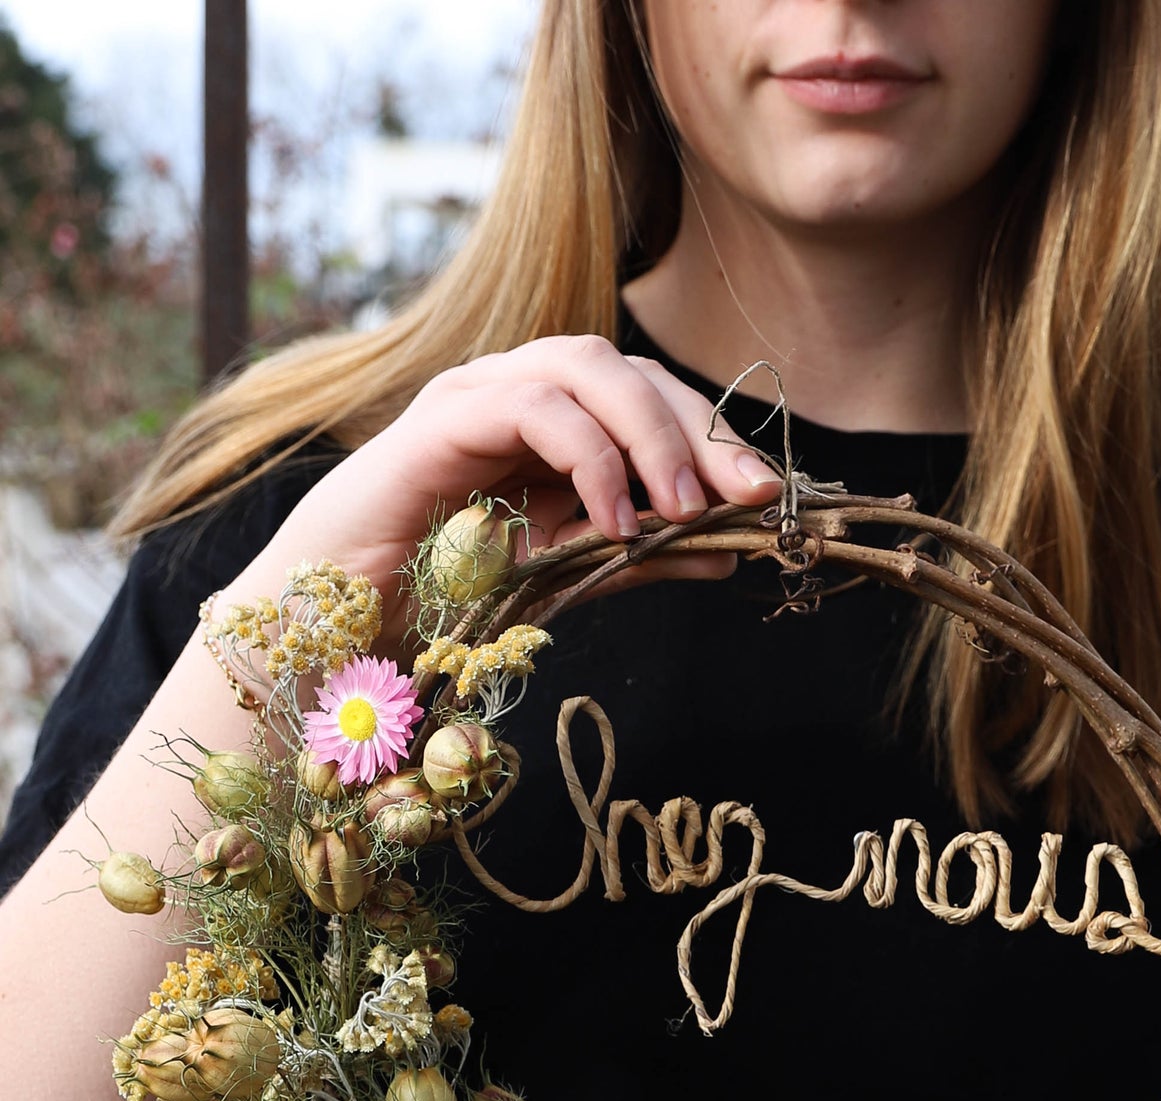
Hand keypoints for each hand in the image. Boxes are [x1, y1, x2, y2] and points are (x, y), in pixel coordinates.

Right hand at [232, 335, 781, 625]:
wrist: (340, 622)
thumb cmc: (441, 597)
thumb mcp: (564, 578)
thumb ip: (639, 559)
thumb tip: (730, 551)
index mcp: (549, 422)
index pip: (646, 397)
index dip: (711, 434)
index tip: (765, 491)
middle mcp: (516, 392)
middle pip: (627, 368)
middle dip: (697, 426)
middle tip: (744, 493)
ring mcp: (476, 395)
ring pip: (586, 365)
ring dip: (650, 435)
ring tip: (682, 508)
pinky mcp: (441, 419)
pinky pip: (532, 407)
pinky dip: (589, 459)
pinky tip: (615, 522)